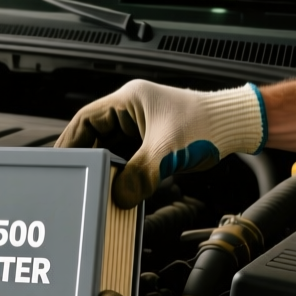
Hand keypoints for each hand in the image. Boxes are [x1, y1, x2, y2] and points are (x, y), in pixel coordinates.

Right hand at [58, 80, 264, 205]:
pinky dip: (120, 170)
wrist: (235, 126)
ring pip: (112, 147)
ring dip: (105, 165)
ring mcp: (142, 125)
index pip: (86, 119)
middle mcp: (132, 110)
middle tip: (75, 176)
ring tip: (94, 183)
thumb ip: (140, 174)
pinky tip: (117, 184)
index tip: (60, 159)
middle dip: (87, 156)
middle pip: (95, 134)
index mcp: (129, 99)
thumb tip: (119, 196)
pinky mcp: (152, 140)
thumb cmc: (207, 124)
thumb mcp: (167, 151)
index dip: (70, 140)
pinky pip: (127, 156)